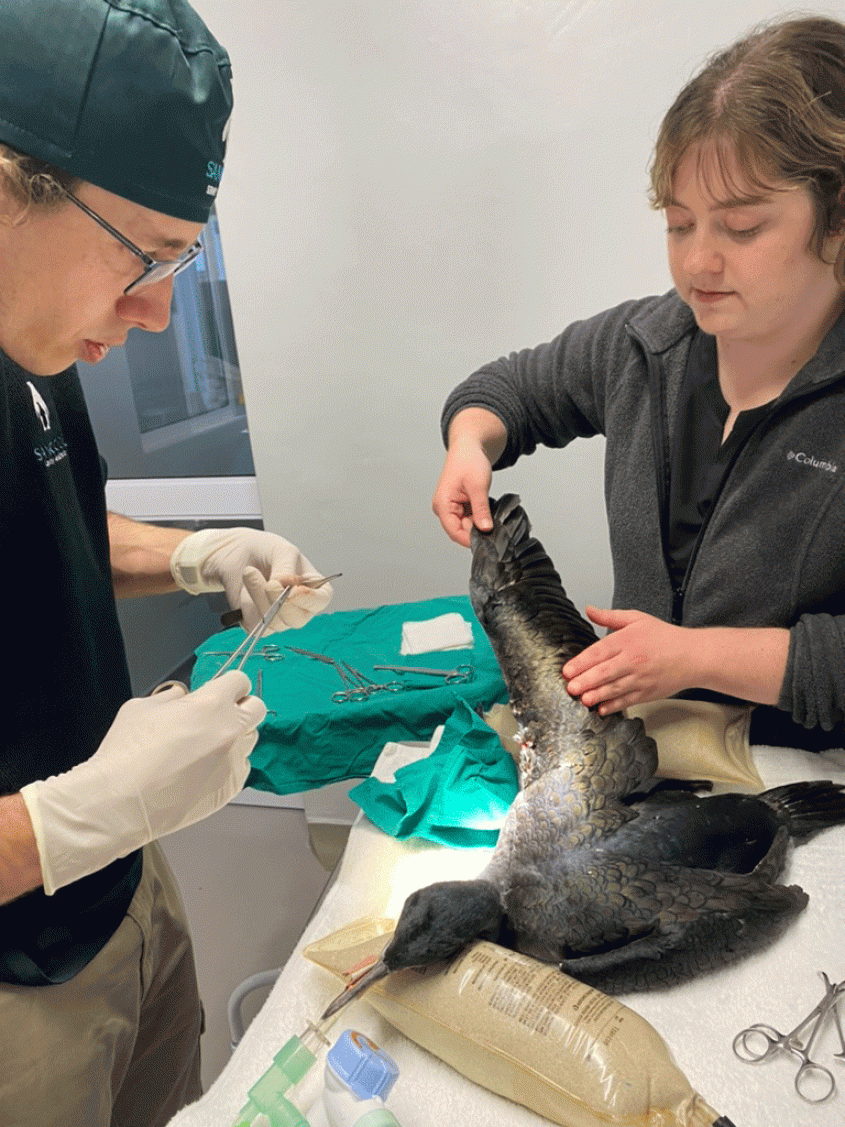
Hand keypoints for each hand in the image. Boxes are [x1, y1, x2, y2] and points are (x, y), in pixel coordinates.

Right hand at [20, 671, 265, 893]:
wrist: (120, 803)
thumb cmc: (127, 753)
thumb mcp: (142, 707)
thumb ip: (172, 698)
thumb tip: (183, 697)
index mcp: (212, 704)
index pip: (240, 681)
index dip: (228, 685)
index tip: (221, 691)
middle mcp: (230, 730)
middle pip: (257, 708)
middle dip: (241, 708)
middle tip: (219, 716)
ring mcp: (234, 760)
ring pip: (249, 740)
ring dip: (234, 738)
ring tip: (203, 748)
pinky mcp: (231, 787)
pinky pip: (240, 768)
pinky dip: (227, 765)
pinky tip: (201, 771)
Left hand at [170, 527, 333, 631]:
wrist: (237, 554)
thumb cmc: (265, 550)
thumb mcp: (281, 551)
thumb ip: (286, 570)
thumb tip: (284, 586)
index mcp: (314, 587)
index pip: (321, 600)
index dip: (309, 599)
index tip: (293, 591)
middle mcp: (300, 607)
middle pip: (297, 619)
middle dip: (279, 600)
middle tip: (269, 582)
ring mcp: (280, 618)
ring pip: (274, 622)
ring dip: (259, 597)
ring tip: (250, 573)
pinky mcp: (260, 624)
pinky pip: (255, 626)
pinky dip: (247, 606)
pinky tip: (245, 589)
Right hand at [432, 443, 493, 547]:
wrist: (469, 447)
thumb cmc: (468, 460)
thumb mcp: (478, 486)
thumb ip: (481, 510)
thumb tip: (485, 529)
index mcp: (443, 504)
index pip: (455, 532)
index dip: (471, 539)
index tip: (489, 541)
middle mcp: (444, 509)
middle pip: (461, 531)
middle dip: (477, 531)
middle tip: (495, 526)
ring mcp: (452, 508)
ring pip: (467, 526)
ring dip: (480, 523)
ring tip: (491, 513)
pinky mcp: (459, 506)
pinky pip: (470, 519)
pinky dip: (480, 517)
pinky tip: (487, 509)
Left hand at [562, 607, 697, 714]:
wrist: (693, 656)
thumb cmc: (664, 637)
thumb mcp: (637, 619)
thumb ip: (610, 616)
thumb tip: (589, 609)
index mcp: (627, 640)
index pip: (599, 652)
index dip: (582, 662)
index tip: (567, 670)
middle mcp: (632, 660)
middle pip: (605, 672)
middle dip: (586, 681)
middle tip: (570, 688)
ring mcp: (640, 678)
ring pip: (614, 689)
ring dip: (597, 695)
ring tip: (582, 699)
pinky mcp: (647, 693)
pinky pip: (627, 701)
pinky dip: (614, 706)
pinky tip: (601, 709)